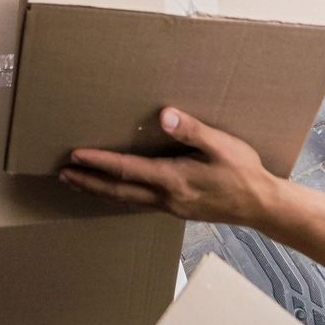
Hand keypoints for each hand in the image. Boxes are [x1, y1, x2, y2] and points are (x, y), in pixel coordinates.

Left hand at [59, 107, 281, 226]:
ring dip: (99, 191)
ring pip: (125, 200)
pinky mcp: (177, 209)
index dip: (98, 162)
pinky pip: (139, 203)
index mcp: (173, 179)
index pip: (126, 170)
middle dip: (88, 182)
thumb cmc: (243, 172)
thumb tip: (164, 115)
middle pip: (117, 191)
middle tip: (63, 174)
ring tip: (78, 183)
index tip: (75, 155)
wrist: (261, 206)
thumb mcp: (221, 145)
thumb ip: (191, 130)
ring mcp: (171, 207)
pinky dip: (120, 196)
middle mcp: (166, 197)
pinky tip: (117, 190)